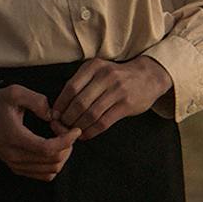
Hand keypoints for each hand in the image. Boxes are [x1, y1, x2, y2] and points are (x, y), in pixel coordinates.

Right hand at [0, 85, 79, 181]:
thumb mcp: (14, 93)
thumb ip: (37, 100)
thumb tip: (52, 115)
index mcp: (15, 138)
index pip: (49, 149)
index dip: (67, 141)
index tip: (75, 130)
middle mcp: (15, 156)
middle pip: (53, 161)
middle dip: (67, 146)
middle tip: (65, 130)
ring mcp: (16, 165)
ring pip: (51, 170)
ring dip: (62, 156)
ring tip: (60, 139)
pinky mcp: (17, 168)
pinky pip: (44, 175)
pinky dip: (54, 164)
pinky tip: (52, 149)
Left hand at [51, 57, 171, 139]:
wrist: (148, 77)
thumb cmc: (116, 76)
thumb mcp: (98, 70)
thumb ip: (81, 83)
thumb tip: (59, 107)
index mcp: (94, 66)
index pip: (71, 88)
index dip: (60, 104)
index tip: (54, 114)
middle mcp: (105, 76)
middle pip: (79, 102)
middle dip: (67, 118)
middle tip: (61, 126)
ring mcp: (117, 91)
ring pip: (91, 114)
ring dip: (79, 126)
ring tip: (72, 132)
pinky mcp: (126, 105)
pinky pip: (104, 122)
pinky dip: (92, 131)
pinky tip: (85, 135)